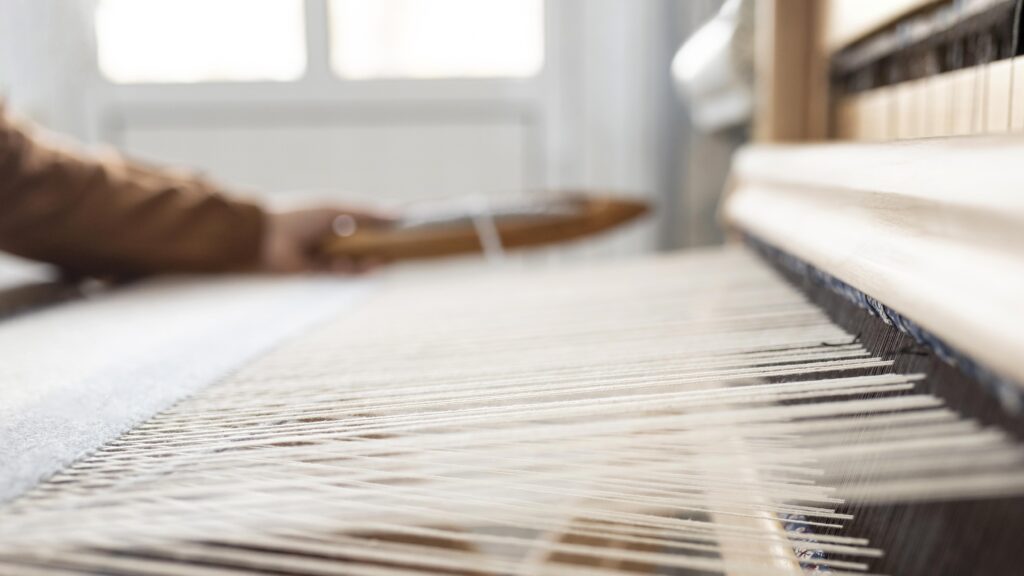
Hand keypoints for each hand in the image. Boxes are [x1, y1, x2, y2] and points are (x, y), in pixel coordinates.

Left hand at [260, 206, 393, 273]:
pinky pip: (342, 273)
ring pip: (355, 262)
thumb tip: (399, 213)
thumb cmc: (300, 216)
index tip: (404, 229)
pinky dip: (353, 270)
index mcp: (336, 217)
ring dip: (369, 263)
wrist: (266, 237)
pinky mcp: (318, 272)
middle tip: (400, 252)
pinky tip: (360, 266)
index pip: (367, 222)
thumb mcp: (338, 210)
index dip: (385, 227)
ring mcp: (326, 255)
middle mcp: (332, 236)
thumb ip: (367, 213)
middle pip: (364, 245)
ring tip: (383, 263)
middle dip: (381, 248)